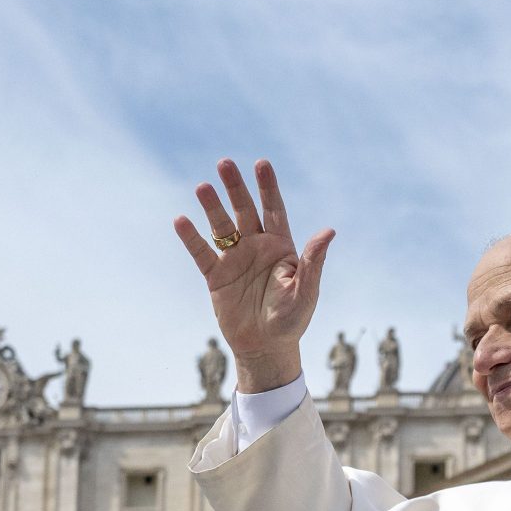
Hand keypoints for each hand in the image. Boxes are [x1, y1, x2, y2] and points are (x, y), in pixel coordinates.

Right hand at [174, 158, 335, 392]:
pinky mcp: (216, 276)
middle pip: (244, 210)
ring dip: (212, 207)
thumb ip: (313, 261)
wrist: (266, 347)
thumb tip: (329, 231)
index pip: (274, 210)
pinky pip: (202, 253)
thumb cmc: (291, 321)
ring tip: (203, 187)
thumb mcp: (306, 292)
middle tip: (225, 163)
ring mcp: (235, 260)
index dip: (268, 187)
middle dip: (236, 188)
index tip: (261, 164)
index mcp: (281, 247)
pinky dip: (191, 238)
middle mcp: (256, 247)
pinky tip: (182, 220)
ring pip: (222, 227)